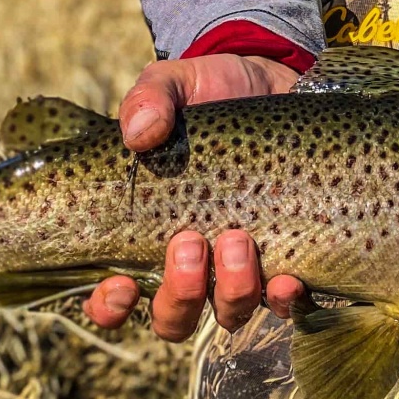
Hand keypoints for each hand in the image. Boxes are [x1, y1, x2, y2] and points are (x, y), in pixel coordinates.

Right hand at [83, 54, 304, 339]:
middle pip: (172, 317)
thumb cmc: (212, 93)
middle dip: (178, 294)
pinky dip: (283, 299)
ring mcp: (240, 267)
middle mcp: (192, 262)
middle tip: (189, 242)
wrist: (278, 81)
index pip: (113, 296)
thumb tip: (139, 133)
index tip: (119, 285)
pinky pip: (285, 302)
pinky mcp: (289, 258)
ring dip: (231, 290)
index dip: (109, 306)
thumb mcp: (175, 84)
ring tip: (238, 238)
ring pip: (228, 312)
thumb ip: (150, 100)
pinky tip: (288, 278)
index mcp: (146, 232)